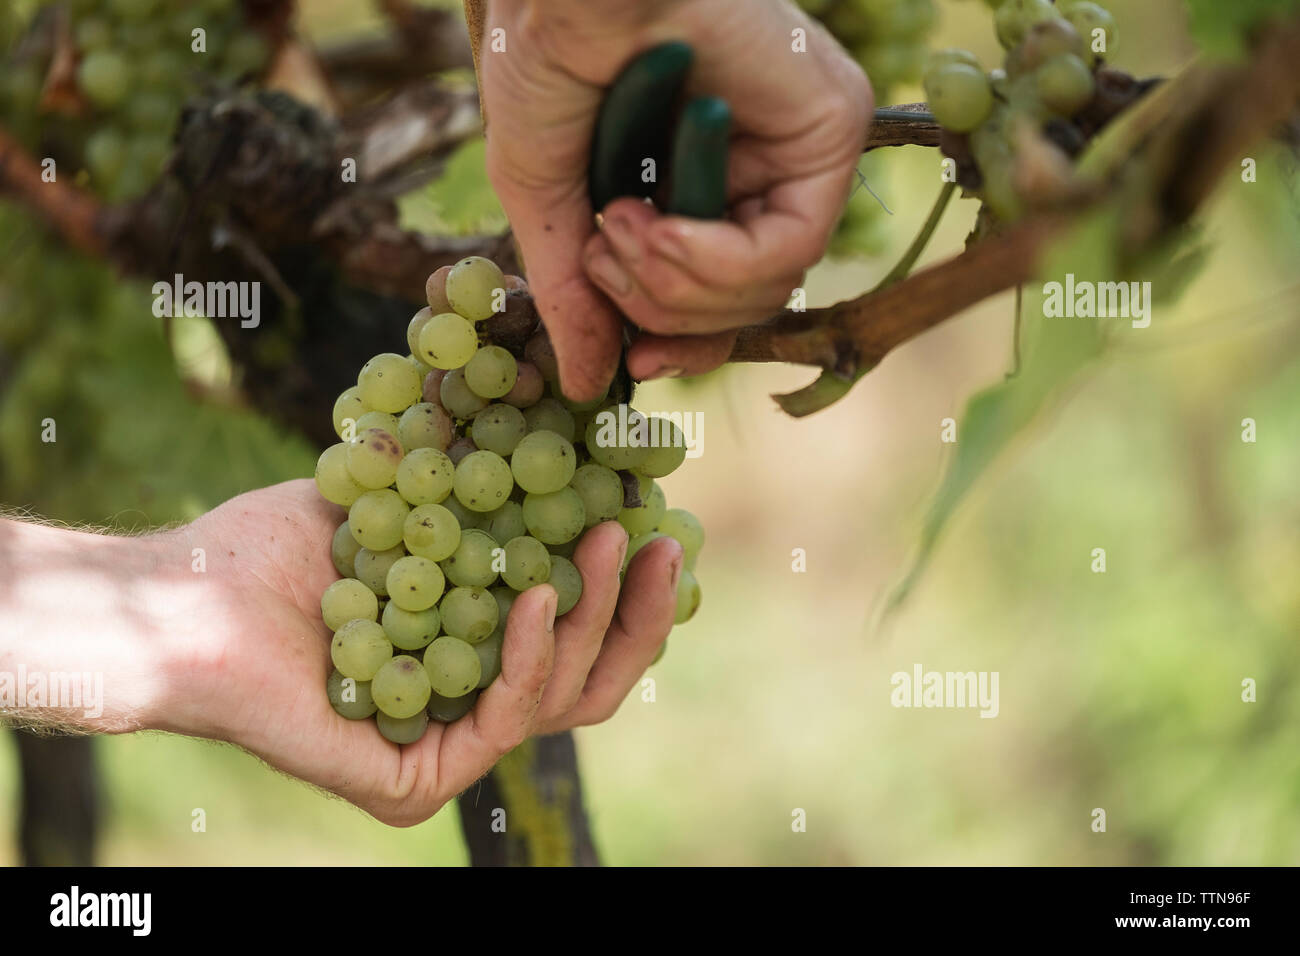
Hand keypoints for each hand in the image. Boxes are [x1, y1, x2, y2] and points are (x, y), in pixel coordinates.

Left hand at [169, 480, 682, 825]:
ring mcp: (443, 752)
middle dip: (639, 612)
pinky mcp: (413, 783)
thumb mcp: (401, 493)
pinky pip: (501, 722)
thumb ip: (479, 476)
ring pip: (560, 701)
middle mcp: (466, 709)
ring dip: (595, 618)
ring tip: (611, 537)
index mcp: (472, 658)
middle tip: (664, 539)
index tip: (659, 518)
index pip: (576, 640)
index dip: (628, 589)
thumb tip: (555, 404)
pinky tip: (538, 594)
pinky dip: (529, 658)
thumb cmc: (276, 549)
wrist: (183, 601)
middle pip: (590, 684)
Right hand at [481, 0, 871, 398]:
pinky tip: (656, 225)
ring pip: (765, 289)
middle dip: (659, 307)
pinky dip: (711, 260)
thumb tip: (588, 386)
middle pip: (741, 303)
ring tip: (616, 228)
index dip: (680, 340)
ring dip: (672, 283)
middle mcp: (759, 165)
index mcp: (700, 176)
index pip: (721, 293)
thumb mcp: (548, 198)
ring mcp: (799, 148)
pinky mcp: (831, 126)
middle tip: (602, 258)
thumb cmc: (546, 55)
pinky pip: (784, 250)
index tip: (634, 362)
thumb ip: (577, 293)